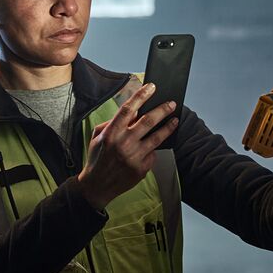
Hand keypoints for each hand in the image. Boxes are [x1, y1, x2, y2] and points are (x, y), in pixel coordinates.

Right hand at [77, 83, 178, 210]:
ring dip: (168, 126)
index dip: (141, 96)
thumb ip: (112, 122)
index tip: (151, 87)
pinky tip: (156, 143)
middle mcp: (124, 143)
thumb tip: (130, 113)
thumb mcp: (97, 136)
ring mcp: (134, 156)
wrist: (97, 186)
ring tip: (175, 119)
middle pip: (148, 120)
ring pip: (157, 137)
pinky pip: (153, 153)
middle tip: (172, 103)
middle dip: (163, 109)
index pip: (128, 108)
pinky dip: (155, 148)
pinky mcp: (141, 168)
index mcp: (111, 132)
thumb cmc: (98, 158)